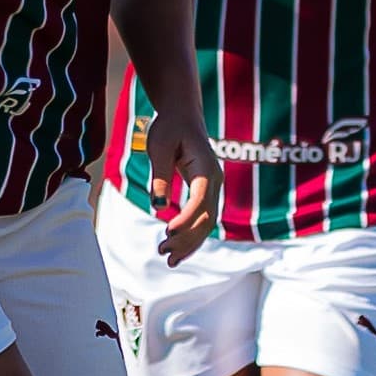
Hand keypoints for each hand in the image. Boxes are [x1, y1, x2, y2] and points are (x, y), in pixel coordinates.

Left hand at [146, 109, 219, 262]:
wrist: (182, 116)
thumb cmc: (169, 128)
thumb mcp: (159, 148)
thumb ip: (160, 176)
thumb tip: (159, 206)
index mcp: (207, 169)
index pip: (200, 201)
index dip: (186, 220)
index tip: (168, 234)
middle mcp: (216, 181)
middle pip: (207, 218)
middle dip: (187, 239)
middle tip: (162, 252)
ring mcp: (214, 188)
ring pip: (207, 223)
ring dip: (189, 243)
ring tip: (168, 259)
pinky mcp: (206, 192)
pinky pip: (203, 218)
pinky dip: (192, 236)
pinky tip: (178, 250)